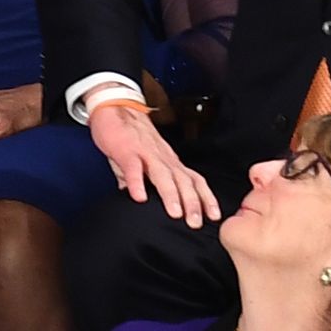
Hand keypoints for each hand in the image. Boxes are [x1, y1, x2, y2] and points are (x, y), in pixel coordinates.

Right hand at [87, 99, 220, 226]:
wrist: (116, 108)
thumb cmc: (131, 137)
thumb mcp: (144, 163)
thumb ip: (145, 183)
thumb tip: (143, 204)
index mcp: (170, 161)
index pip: (194, 180)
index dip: (205, 197)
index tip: (214, 216)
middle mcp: (163, 157)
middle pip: (182, 180)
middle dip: (191, 202)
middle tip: (196, 222)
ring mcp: (145, 153)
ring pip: (162, 174)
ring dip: (170, 194)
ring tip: (175, 213)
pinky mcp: (126, 150)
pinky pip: (132, 168)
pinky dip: (137, 183)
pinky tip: (139, 198)